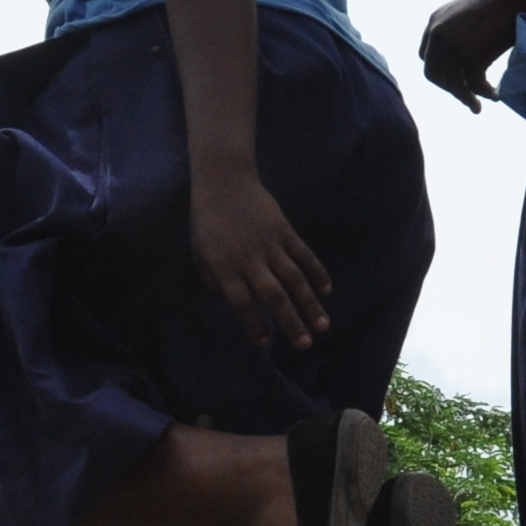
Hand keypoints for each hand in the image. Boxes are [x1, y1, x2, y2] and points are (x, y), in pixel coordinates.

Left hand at [189, 163, 332, 351]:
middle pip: (273, 296)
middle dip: (290, 322)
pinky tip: (326, 290)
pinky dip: (317, 272)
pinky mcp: (284, 231)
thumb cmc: (208, 219)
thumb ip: (213, 277)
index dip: (253, 324)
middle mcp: (249, 259)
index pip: (241, 302)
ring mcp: (270, 244)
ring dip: (309, 304)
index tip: (264, 342)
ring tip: (322, 325)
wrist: (225, 181)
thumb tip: (228, 298)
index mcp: (224, 266)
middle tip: (304, 344)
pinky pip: (304, 255)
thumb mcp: (199, 251)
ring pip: (294, 279)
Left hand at [418, 0, 521, 109]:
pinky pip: (473, 85)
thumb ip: (460, 36)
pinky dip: (484, 94)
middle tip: (467, 98)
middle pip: (434, 74)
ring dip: (466, 97)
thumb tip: (465, 64)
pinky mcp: (469, 56)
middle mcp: (437, 34)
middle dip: (451, 89)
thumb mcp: (469, 17)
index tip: (456, 81)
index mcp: (434, 22)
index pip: (427, 57)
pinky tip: (496, 95)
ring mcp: (451, 46)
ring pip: (453, 84)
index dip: (440, 72)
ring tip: (478, 105)